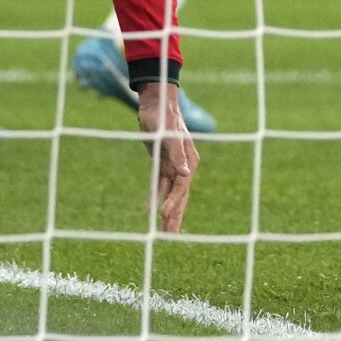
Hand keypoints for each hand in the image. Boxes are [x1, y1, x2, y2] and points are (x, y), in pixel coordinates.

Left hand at [137, 81, 199, 232]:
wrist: (156, 103)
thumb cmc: (163, 117)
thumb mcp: (168, 135)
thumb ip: (177, 155)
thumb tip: (186, 175)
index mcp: (189, 160)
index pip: (182, 186)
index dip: (174, 202)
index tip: (164, 216)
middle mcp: (184, 165)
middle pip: (180, 195)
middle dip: (175, 216)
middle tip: (170, 237)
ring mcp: (174, 165)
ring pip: (171, 194)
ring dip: (167, 211)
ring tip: (164, 232)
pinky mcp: (163, 163)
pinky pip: (160, 185)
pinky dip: (157, 197)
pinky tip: (152, 211)